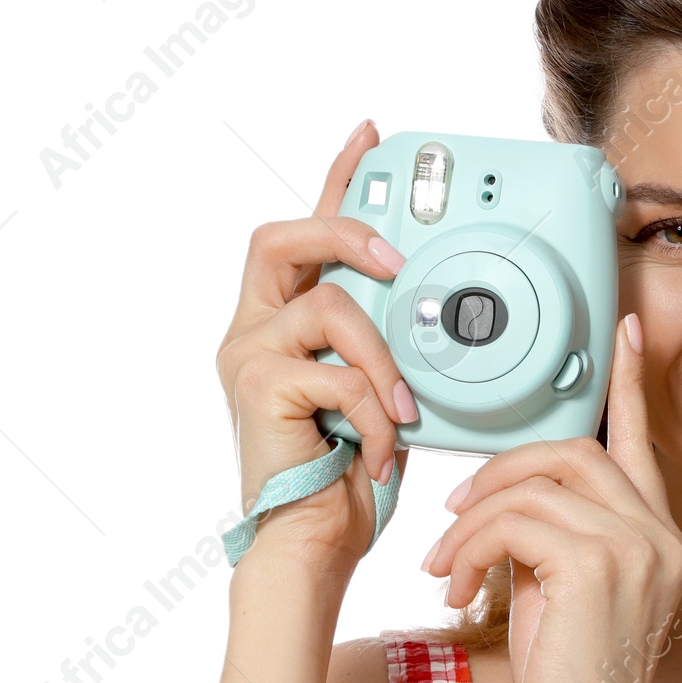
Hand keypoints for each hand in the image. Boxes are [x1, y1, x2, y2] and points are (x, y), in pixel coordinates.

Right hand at [214, 119, 415, 570]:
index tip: (370, 135)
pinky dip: (374, 414)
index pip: (304, 234)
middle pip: (283, 238)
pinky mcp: (259, 388)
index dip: (337, 180)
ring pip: (332, 311)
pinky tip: (379, 451)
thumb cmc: (344, 482)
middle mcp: (252, 330)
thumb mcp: (377, 399)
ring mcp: (248, 356)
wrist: (310, 547)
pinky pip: (339, 374)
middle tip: (397, 264)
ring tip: (401, 415)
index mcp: (280, 324)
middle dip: (347, 237)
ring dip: (385, 363)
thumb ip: (385, 351)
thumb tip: (432, 322)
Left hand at [421, 313, 681, 682]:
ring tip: (445, 566)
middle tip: (456, 509)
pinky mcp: (597, 564)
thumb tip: (504, 503)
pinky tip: (455, 588)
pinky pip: (513, 521)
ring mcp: (636, 545)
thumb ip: (558, 538)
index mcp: (660, 535)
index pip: (640, 441)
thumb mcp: (568, 595)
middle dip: (503, 468)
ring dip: (472, 520)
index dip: (628, 381)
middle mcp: (659, 532)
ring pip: (534, 485)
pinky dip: (468, 547)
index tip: (622, 329)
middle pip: (573, 449)